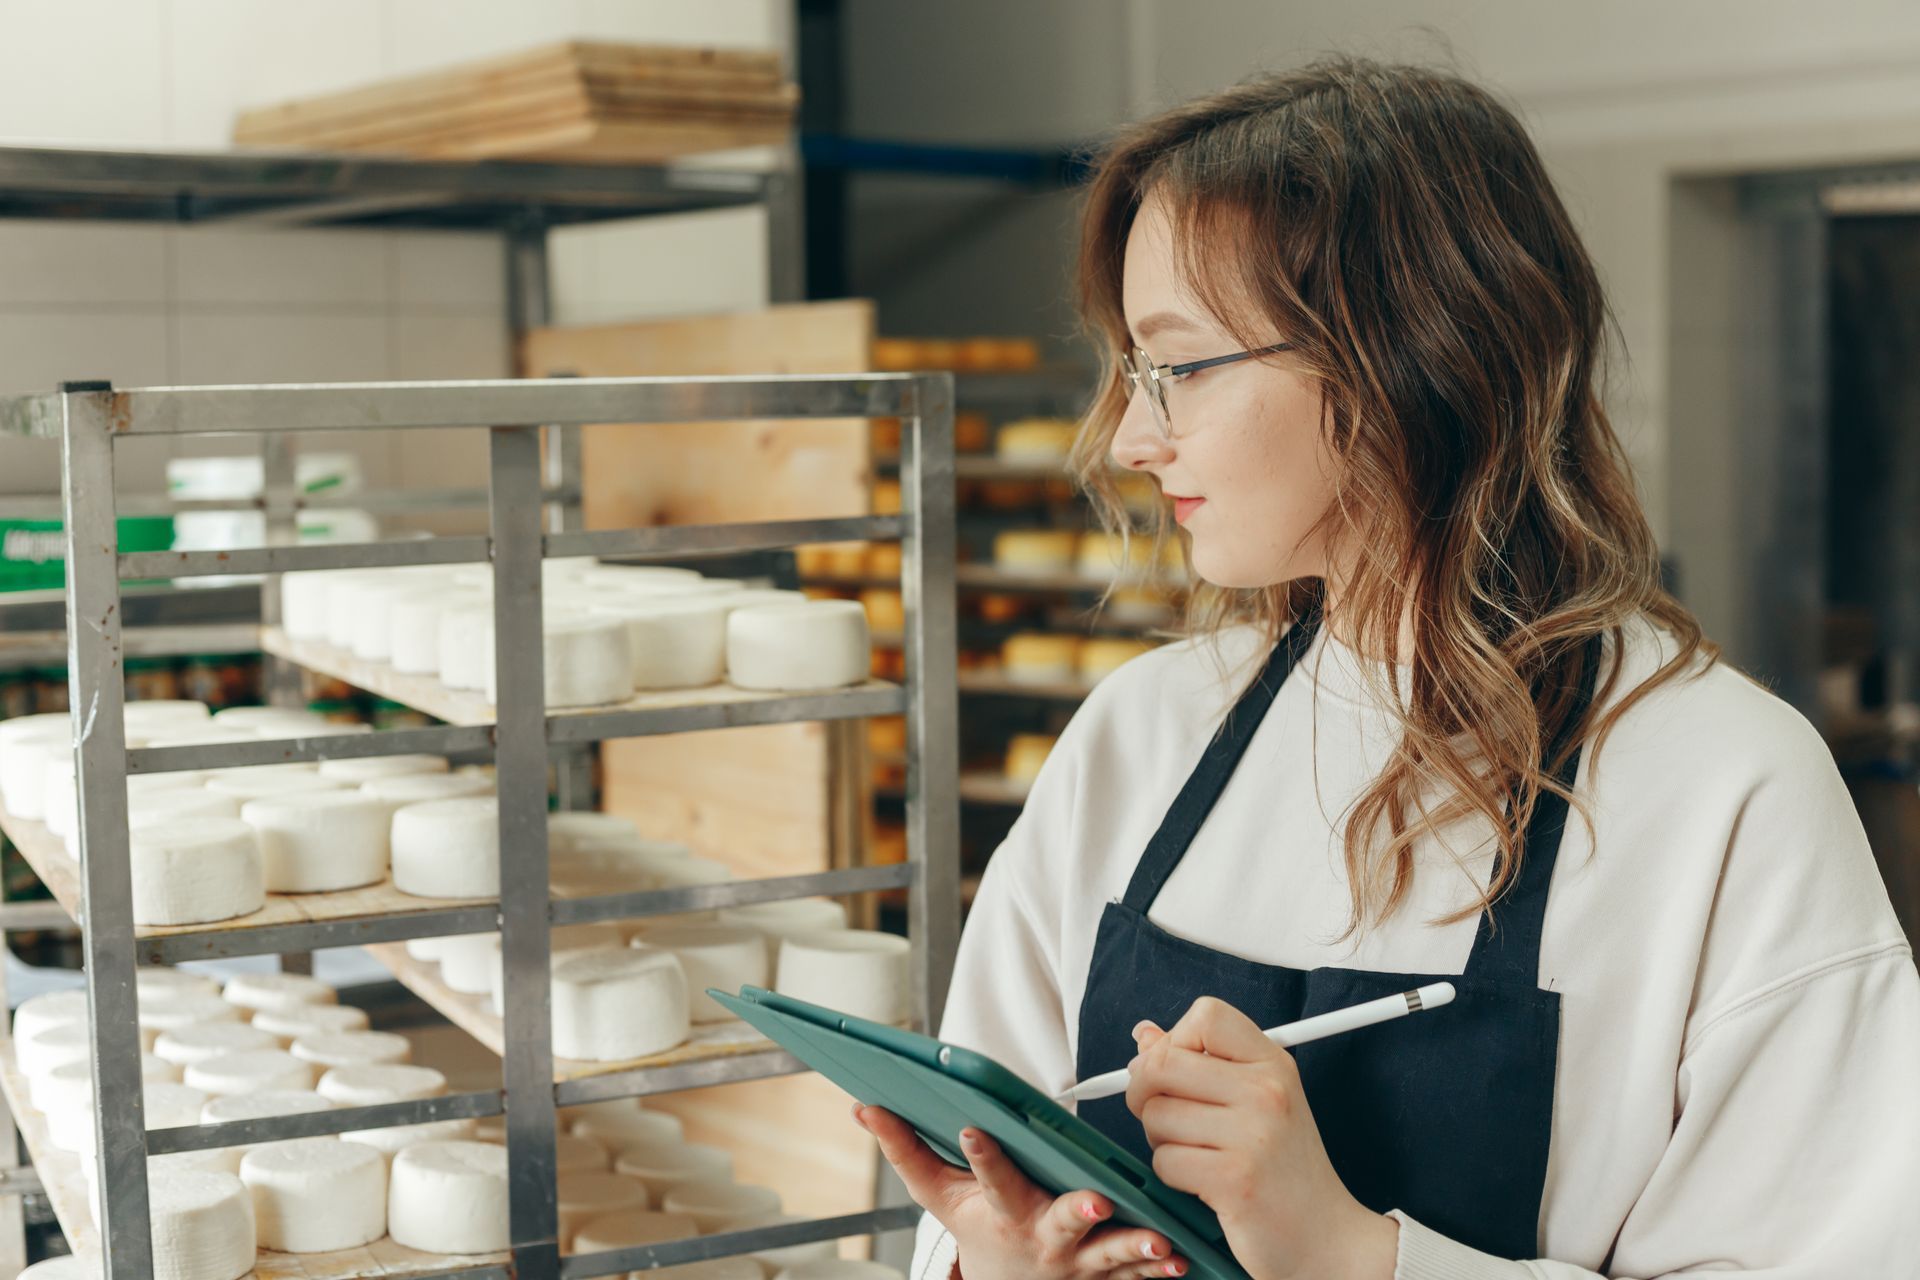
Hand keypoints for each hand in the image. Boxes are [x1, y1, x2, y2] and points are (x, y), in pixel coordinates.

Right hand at [855, 1103, 1189, 1279]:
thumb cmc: (978, 1232)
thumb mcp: (938, 1198)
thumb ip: (906, 1151)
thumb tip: (863, 1107)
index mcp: (1000, 1211)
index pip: (988, 1178)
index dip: (980, 1155)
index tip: (974, 1129)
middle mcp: (1040, 1238)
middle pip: (1059, 1223)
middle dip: (1075, 1213)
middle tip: (1095, 1202)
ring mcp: (1077, 1262)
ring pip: (1109, 1255)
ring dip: (1134, 1248)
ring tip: (1160, 1242)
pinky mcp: (1108, 1276)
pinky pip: (1137, 1275)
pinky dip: (1159, 1270)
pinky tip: (1182, 1261)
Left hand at [1126, 998, 1399, 1279]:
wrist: (1326, 1237)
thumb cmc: (1285, 1169)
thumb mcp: (1255, 1101)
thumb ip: (1200, 1063)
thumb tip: (1143, 1034)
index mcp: (1273, 1063)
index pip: (1206, 1015)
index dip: (1175, 1039)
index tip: (1178, 1070)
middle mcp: (1267, 1091)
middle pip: (1162, 1062)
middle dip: (1144, 1091)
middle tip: (1164, 1114)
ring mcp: (1253, 1134)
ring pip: (1155, 1114)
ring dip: (1160, 1139)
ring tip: (1196, 1152)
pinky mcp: (1234, 1179)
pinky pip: (1164, 1159)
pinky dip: (1171, 1174)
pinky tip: (1203, 1181)